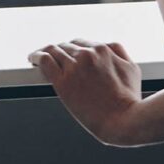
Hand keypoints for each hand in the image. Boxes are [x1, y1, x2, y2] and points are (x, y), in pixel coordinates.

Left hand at [28, 37, 142, 145]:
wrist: (124, 121)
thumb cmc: (130, 99)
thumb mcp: (131, 68)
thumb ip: (117, 52)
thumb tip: (105, 47)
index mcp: (102, 50)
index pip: (80, 43)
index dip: (72, 49)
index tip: (66, 54)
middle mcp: (86, 55)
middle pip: (65, 46)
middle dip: (59, 51)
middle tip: (53, 58)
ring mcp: (74, 68)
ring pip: (53, 50)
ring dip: (45, 52)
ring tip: (37, 56)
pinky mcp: (63, 82)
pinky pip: (44, 61)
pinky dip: (36, 57)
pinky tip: (32, 59)